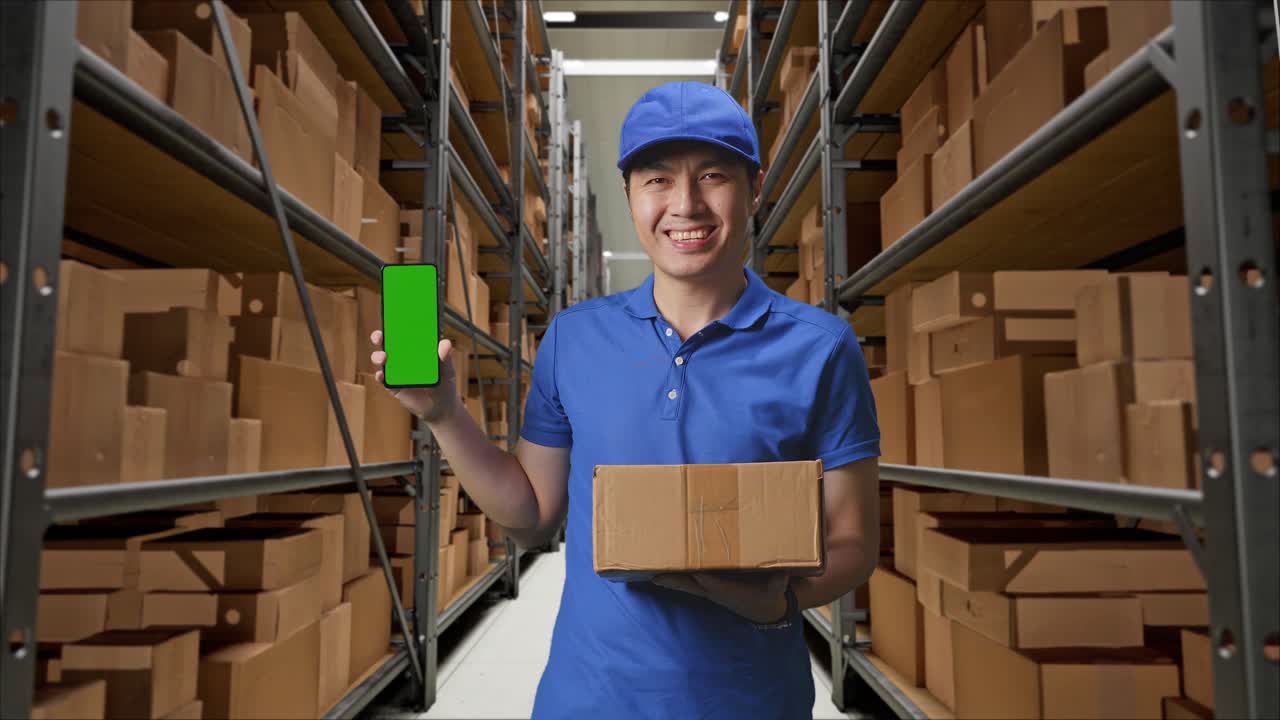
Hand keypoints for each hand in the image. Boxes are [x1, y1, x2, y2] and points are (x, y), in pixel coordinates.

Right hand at [369, 330, 459, 423]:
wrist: (441, 408)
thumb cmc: (445, 383)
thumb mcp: (447, 369)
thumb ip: (445, 356)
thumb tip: (445, 343)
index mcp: (415, 348)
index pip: (403, 333)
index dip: (396, 324)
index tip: (392, 317)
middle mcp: (402, 357)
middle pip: (387, 344)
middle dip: (380, 337)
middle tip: (380, 336)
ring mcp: (396, 371)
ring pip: (382, 360)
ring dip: (378, 356)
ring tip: (383, 357)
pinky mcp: (393, 385)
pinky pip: (383, 379)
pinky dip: (381, 376)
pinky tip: (382, 375)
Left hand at [652, 571, 789, 624]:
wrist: (764, 610)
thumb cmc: (769, 596)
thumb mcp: (777, 590)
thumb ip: (779, 582)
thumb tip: (784, 572)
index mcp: (730, 592)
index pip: (715, 585)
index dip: (705, 579)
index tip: (695, 572)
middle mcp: (715, 591)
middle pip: (691, 586)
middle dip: (675, 580)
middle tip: (656, 575)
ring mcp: (709, 590)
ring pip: (686, 584)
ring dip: (670, 579)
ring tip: (651, 573)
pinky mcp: (708, 587)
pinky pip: (688, 582)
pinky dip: (675, 577)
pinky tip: (660, 574)